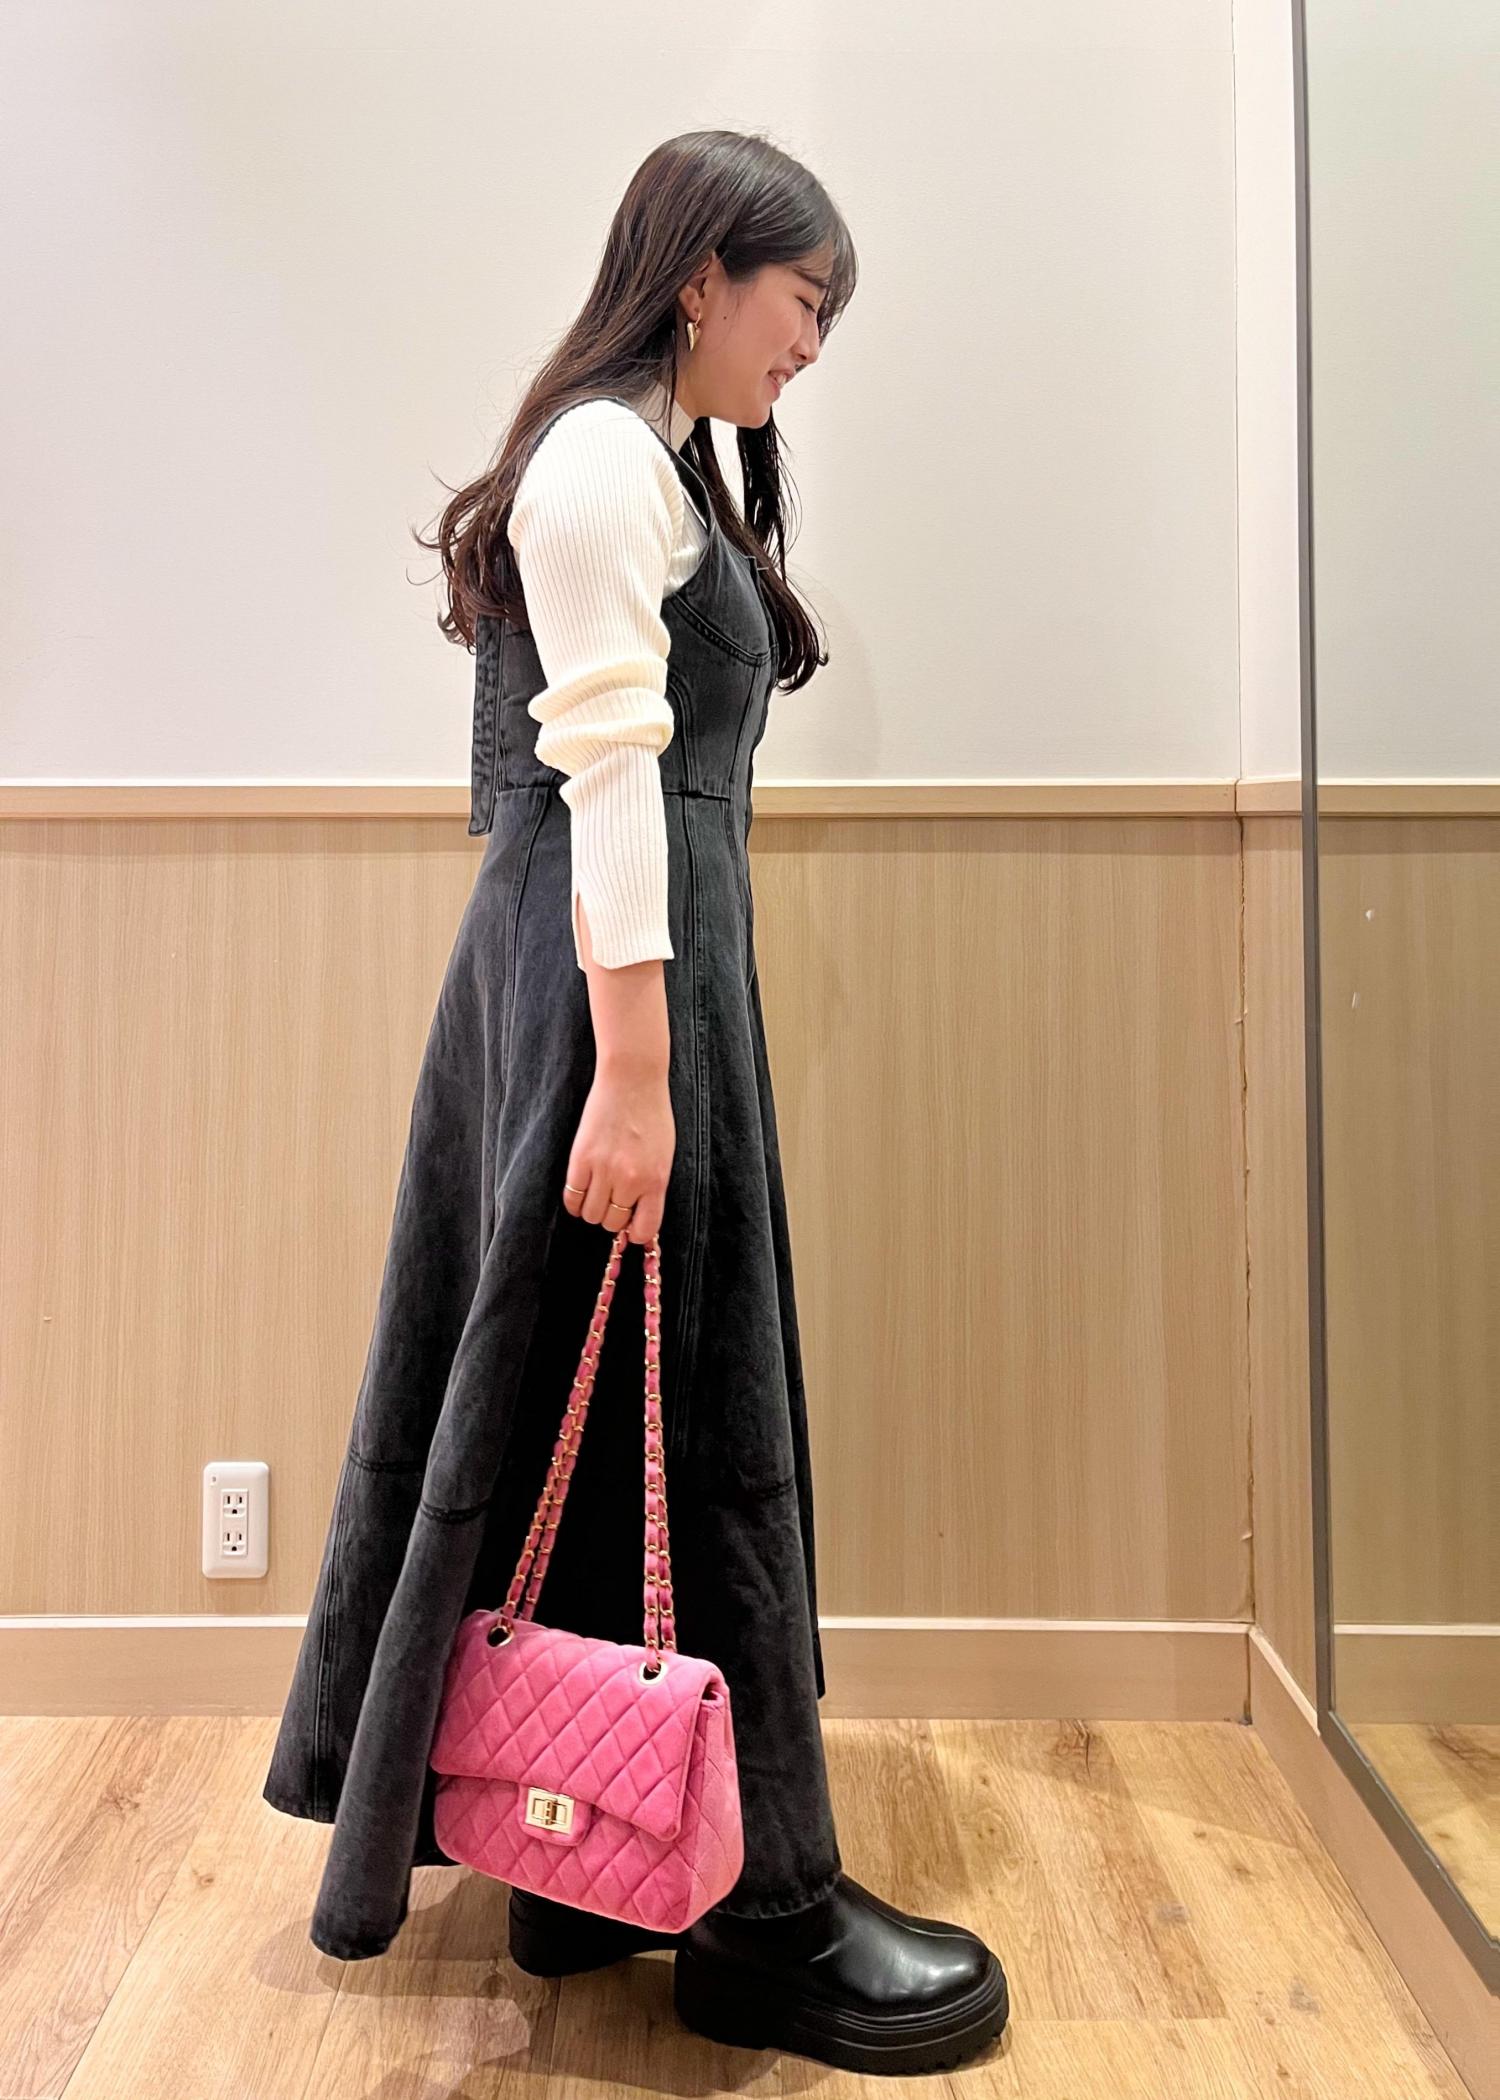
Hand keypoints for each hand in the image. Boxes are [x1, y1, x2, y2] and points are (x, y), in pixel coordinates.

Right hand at [562, 1059, 673, 1245]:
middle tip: (612, 1200)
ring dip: (592, 1208)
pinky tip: (581, 1189)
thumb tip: (638, 1219)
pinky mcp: (580, 1158)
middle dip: (612, 1216)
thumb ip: (652, 1186)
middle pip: (612, 1223)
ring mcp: (604, 1170)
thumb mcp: (664, 1155)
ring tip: (596, 1192)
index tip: (630, 1227)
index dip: (634, 1233)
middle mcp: (630, 1180)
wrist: (632, 1079)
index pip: (644, 1229)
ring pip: (591, 1214)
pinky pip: (572, 1197)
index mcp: (656, 1180)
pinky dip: (574, 1201)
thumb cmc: (652, 1115)